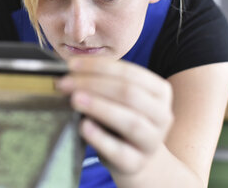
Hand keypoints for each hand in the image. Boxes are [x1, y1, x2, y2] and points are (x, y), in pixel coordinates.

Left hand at [56, 56, 173, 178]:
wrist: (135, 159)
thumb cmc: (121, 120)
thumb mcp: (117, 98)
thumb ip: (102, 82)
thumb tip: (71, 68)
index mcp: (160, 91)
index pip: (130, 73)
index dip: (99, 66)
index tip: (71, 65)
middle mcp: (162, 114)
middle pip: (129, 93)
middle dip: (93, 84)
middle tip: (65, 83)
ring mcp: (152, 142)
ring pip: (130, 121)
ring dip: (99, 107)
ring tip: (74, 100)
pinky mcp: (136, 163)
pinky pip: (119, 151)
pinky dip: (99, 137)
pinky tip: (83, 126)